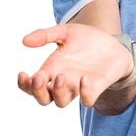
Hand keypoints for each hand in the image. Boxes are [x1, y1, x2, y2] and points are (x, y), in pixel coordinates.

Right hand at [18, 24, 133, 106]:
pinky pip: (87, 100)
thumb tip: (24, 41)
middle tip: (39, 78)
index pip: (32, 86)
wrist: (113, 42)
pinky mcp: (96, 88)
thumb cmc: (87, 39)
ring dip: (58, 92)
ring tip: (60, 76)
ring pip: (61, 102)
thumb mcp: (65, 32)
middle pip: (43, 99)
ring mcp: (78, 86)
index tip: (22, 73)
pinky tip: (84, 78)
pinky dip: (84, 93)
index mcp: (52, 69)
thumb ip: (45, 35)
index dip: (24, 85)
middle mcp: (62, 81)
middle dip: (38, 92)